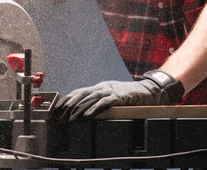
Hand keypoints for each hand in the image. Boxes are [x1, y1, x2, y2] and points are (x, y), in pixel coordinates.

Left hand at [55, 79, 173, 121]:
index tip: (57, 108)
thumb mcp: (112, 97)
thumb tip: (85, 111)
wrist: (149, 91)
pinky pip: (106, 102)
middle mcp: (103, 86)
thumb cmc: (130, 97)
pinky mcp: (121, 96)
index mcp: (100, 86)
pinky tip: (89, 115)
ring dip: (79, 109)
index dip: (67, 99)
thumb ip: (100, 101)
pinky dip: (96, 108)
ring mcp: (112, 90)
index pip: (79, 91)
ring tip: (71, 119)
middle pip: (82, 94)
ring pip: (91, 98)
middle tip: (60, 116)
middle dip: (69, 105)